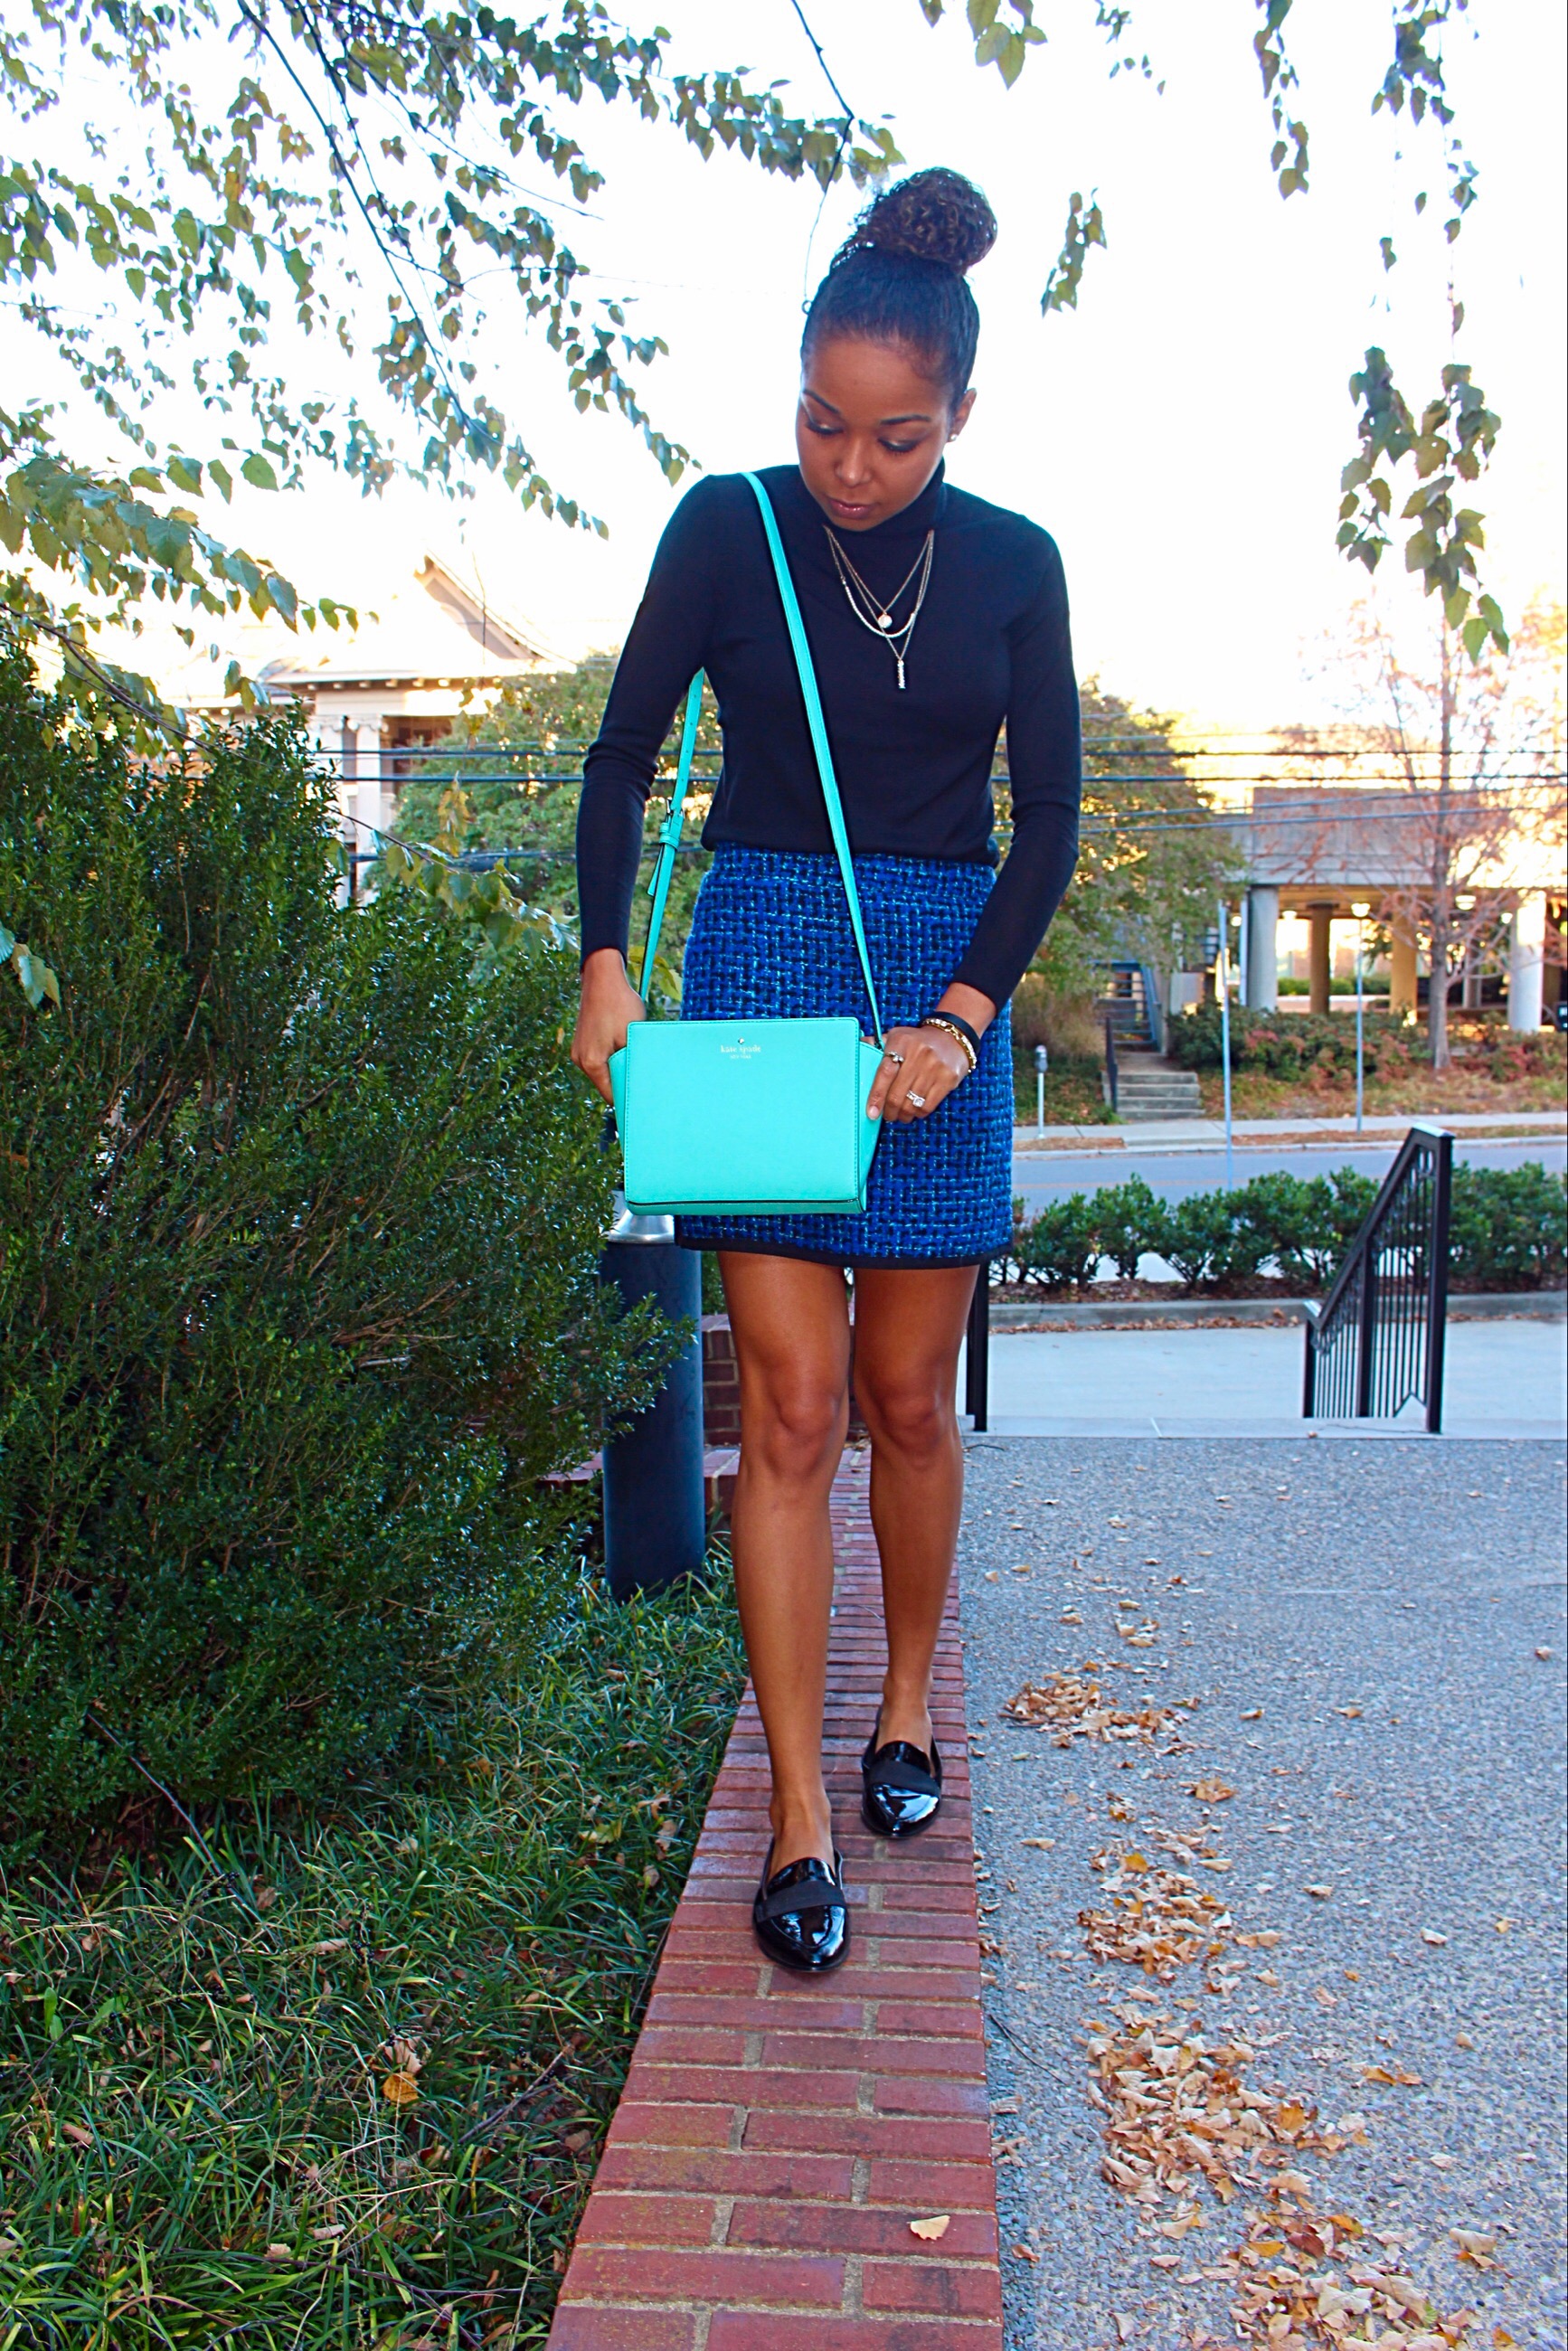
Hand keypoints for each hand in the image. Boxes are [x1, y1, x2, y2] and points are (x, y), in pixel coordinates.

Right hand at [572, 947, 646, 1104]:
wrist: (602, 977)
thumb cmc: (620, 1005)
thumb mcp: (633, 1037)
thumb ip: (633, 1063)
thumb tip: (641, 1083)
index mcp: (592, 1063)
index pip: (611, 1095)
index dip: (627, 1098)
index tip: (644, 1098)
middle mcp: (581, 1060)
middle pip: (606, 1084)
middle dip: (623, 1080)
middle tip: (643, 1075)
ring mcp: (578, 1050)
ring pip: (603, 1070)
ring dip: (618, 1066)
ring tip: (632, 1053)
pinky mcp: (581, 1041)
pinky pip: (598, 1058)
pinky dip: (611, 1056)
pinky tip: (621, 1043)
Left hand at [866, 1023, 969, 1122]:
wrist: (953, 1038)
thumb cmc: (918, 1041)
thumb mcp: (897, 1036)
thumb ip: (877, 1044)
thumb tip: (858, 1046)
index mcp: (901, 1042)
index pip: (884, 1073)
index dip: (876, 1096)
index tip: (872, 1112)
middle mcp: (919, 1053)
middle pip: (897, 1094)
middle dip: (889, 1111)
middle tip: (887, 1115)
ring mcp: (935, 1067)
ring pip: (912, 1104)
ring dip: (903, 1115)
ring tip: (900, 1115)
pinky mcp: (948, 1078)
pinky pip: (927, 1106)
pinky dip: (918, 1113)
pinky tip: (914, 1110)